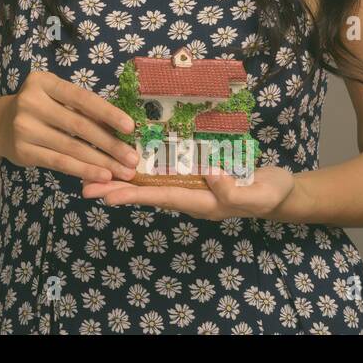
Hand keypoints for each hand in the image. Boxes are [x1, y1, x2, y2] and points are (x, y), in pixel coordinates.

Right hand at [0, 70, 140, 182]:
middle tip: (133, 158)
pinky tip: (102, 176)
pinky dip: (84, 170)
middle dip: (110, 144)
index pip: (81, 98)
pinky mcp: (23, 151)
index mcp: (43, 82)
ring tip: (123, 172)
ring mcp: (24, 127)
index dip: (107, 113)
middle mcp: (31, 102)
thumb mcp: (55, 97)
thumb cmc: (39, 108)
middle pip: (78, 125)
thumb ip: (80, 107)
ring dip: (102, 161)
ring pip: (71, 147)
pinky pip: (60, 162)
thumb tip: (121, 128)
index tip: (130, 127)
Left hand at [80, 164, 295, 220]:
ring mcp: (189, 183)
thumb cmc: (268, 194)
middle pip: (146, 192)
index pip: (161, 197)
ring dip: (121, 179)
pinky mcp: (193, 171)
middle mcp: (188, 194)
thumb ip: (234, 191)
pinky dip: (140, 166)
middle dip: (115, 189)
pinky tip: (123, 161)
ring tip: (92, 176)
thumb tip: (209, 174)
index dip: (133, 194)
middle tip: (84, 187)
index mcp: (200, 201)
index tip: (107, 195)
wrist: (278, 191)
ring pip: (149, 182)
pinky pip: (161, 170)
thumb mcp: (257, 194)